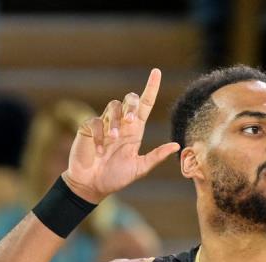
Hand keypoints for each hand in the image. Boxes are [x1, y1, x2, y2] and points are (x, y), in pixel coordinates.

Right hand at [62, 68, 179, 203]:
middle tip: (131, 120)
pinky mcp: (88, 128)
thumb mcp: (139, 168)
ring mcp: (104, 125)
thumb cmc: (115, 177)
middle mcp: (121, 124)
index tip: (156, 72)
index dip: (151, 87)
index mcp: (135, 131)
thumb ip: (156, 157)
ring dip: (115, 122)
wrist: (91, 186)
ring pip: (113, 106)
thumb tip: (177, 146)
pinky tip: (99, 151)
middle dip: (132, 105)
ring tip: (113, 140)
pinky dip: (99, 135)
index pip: (145, 104)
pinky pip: (96, 122)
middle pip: (129, 99)